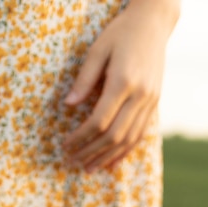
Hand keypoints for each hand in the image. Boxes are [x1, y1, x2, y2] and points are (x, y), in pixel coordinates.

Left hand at [62, 0, 179, 171]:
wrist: (153, 23)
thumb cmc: (120, 33)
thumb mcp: (97, 51)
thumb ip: (84, 80)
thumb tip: (68, 106)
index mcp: (123, 82)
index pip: (99, 121)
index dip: (81, 137)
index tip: (65, 145)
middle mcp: (140, 95)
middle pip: (114, 135)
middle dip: (91, 152)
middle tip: (72, 162)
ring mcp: (150, 101)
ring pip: (128, 139)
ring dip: (107, 157)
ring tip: (89, 169)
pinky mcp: (154, 103)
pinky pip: (140, 134)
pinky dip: (125, 151)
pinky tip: (111, 162)